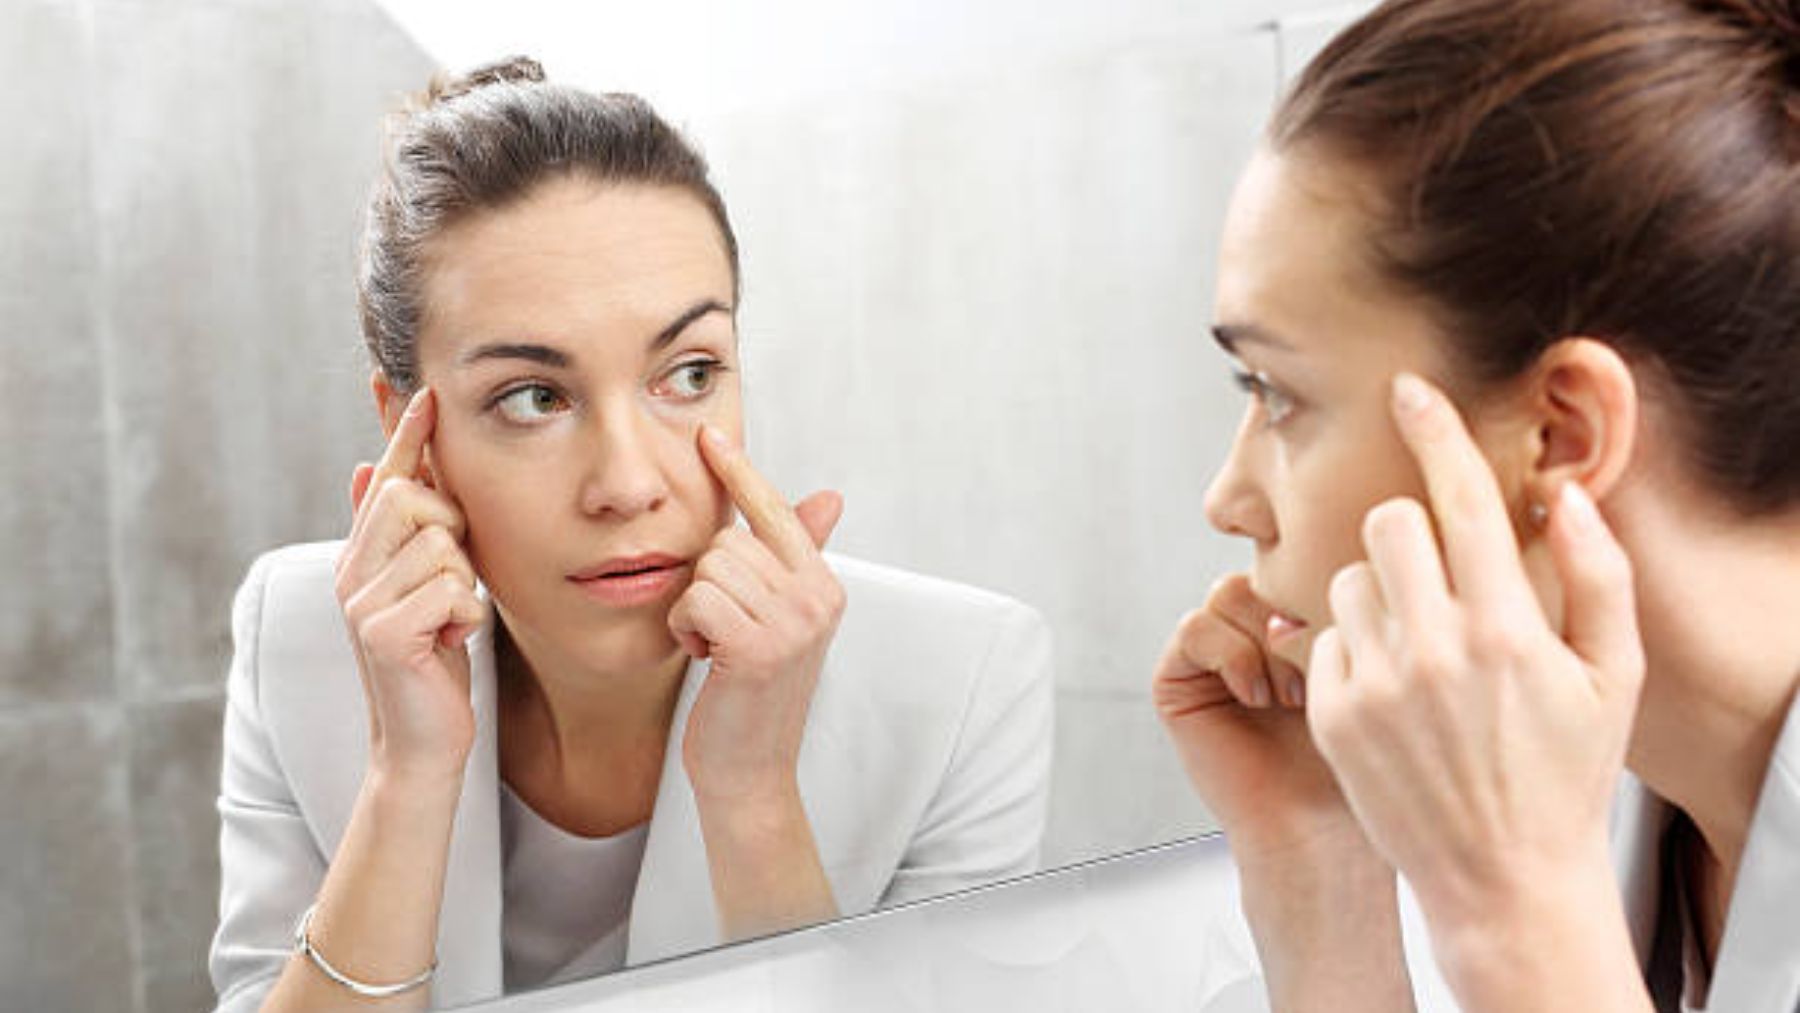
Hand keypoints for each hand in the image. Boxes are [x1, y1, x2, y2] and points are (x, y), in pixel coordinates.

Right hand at [333, 388, 483, 782]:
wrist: (422, 740)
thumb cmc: (434, 662)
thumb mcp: (426, 588)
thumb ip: (406, 535)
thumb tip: (370, 467)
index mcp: (363, 555)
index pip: (386, 479)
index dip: (406, 433)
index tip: (422, 389)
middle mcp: (352, 571)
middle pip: (410, 495)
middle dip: (453, 528)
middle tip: (455, 579)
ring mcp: (360, 602)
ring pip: (440, 544)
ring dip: (465, 583)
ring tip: (450, 620)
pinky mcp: (383, 634)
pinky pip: (451, 589)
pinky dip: (468, 615)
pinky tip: (451, 643)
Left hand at [670, 424, 845, 806]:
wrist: (749, 771)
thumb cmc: (753, 695)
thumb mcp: (780, 619)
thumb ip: (797, 556)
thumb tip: (829, 497)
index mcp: (824, 585)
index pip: (775, 512)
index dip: (739, 473)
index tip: (709, 434)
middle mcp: (817, 599)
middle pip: (728, 541)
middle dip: (708, 582)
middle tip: (724, 630)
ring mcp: (792, 624)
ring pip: (709, 568)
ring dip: (695, 609)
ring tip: (717, 647)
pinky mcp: (757, 647)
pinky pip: (696, 600)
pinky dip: (687, 631)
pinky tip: (708, 660)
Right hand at [1154, 576, 1371, 864]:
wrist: (1321, 827)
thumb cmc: (1363, 755)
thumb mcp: (1375, 663)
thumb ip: (1356, 600)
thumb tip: (1354, 540)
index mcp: (1298, 619)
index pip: (1300, 560)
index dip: (1326, 587)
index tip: (1355, 640)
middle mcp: (1252, 631)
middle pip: (1262, 569)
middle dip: (1294, 614)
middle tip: (1323, 668)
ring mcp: (1212, 654)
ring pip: (1228, 592)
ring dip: (1264, 639)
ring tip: (1292, 692)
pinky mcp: (1176, 680)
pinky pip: (1194, 627)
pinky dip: (1230, 655)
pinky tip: (1258, 697)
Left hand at [1305, 373, 1645, 924]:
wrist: (1503, 878)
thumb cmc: (1562, 775)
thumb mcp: (1611, 676)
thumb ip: (1598, 576)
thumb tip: (1565, 495)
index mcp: (1506, 631)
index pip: (1463, 501)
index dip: (1435, 433)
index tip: (1409, 390)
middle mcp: (1432, 651)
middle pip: (1388, 524)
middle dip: (1411, 530)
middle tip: (1437, 573)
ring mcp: (1374, 685)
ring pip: (1349, 578)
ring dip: (1381, 591)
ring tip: (1420, 647)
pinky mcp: (1332, 714)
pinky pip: (1327, 635)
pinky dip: (1354, 646)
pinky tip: (1393, 691)